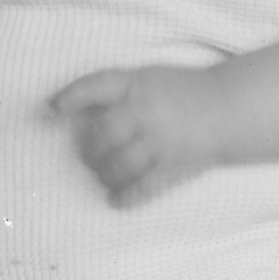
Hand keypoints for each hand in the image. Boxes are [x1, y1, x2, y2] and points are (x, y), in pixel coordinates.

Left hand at [51, 65, 222, 205]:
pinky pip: (144, 188)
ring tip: (102, 175)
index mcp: (138, 85)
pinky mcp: (173, 167)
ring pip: (119, 165)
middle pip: (102, 134)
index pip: (96, 86)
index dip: (70, 97)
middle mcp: (147, 112)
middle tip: (87, 156)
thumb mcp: (147, 78)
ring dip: (103, 174)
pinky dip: (126, 197)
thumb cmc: (180, 90)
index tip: (50, 110)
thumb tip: (72, 111)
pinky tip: (114, 201)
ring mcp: (160, 142)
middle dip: (88, 149)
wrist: (228, 108)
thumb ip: (115, 91)